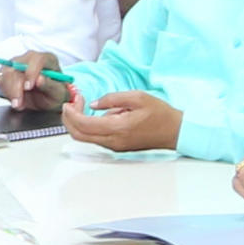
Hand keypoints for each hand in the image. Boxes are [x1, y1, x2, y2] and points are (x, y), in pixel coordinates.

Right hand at [0, 51, 65, 110]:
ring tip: (18, 104)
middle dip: (16, 87)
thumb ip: (50, 85)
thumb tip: (39, 79)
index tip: (28, 87)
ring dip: (9, 91)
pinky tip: (15, 99)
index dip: (31, 72)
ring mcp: (16, 64)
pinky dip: (5, 92)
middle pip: (17, 66)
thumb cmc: (55, 93)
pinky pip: (0, 79)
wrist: (47, 98)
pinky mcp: (7, 72)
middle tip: (19, 103)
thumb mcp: (58, 93)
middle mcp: (30, 59)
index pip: (36, 59)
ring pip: (6, 73)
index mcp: (46, 59)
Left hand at [63, 90, 182, 152]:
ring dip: (77, 122)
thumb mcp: (137, 97)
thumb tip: (93, 104)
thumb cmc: (160, 114)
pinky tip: (92, 114)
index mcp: (118, 128)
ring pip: (85, 138)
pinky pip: (94, 138)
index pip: (84, 125)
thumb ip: (112, 99)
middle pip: (79, 135)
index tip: (70, 102)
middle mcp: (113, 141)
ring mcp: (114, 146)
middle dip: (68, 119)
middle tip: (71, 104)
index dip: (72, 113)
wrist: (175, 131)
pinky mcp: (116, 147)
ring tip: (81, 105)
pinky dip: (86, 127)